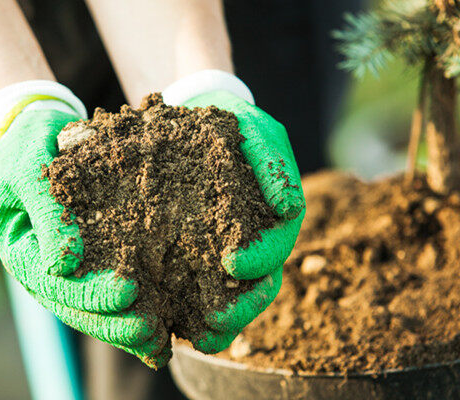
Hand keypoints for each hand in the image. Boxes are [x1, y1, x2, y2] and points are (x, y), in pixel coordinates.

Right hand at [0, 107, 169, 367]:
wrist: (41, 131)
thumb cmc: (31, 143)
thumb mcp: (28, 167)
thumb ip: (45, 210)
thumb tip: (64, 264)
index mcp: (22, 252)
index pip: (54, 285)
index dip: (90, 294)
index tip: (129, 292)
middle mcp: (44, 269)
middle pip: (77, 309)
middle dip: (114, 323)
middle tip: (151, 330)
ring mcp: (69, 271)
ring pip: (96, 311)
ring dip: (127, 327)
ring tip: (161, 338)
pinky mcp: (93, 262)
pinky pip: (113, 293)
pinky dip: (137, 309)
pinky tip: (165, 322)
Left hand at [182, 90, 305, 352]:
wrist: (194, 119)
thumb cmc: (231, 125)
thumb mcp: (255, 131)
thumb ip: (274, 164)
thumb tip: (288, 208)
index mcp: (273, 220)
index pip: (274, 247)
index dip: (259, 259)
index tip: (232, 262)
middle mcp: (254, 244)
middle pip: (258, 286)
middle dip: (240, 306)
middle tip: (214, 318)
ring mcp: (225, 254)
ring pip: (231, 299)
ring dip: (219, 320)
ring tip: (196, 332)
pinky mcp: (194, 259)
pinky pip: (196, 292)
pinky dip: (188, 310)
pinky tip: (170, 323)